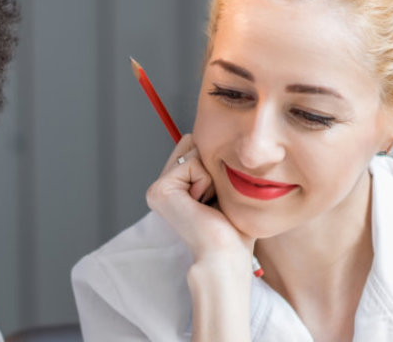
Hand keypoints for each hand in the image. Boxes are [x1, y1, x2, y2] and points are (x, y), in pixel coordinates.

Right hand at [146, 134, 253, 265]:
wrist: (225, 256)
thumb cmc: (234, 230)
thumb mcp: (226, 189)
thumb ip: (215, 163)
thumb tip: (215, 137)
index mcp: (175, 187)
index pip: (196, 147)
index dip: (216, 165)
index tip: (218, 198)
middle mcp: (162, 187)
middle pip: (193, 144)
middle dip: (213, 167)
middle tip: (214, 202)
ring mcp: (158, 188)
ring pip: (194, 152)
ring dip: (212, 177)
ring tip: (208, 205)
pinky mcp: (160, 190)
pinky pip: (193, 163)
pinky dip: (206, 182)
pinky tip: (202, 206)